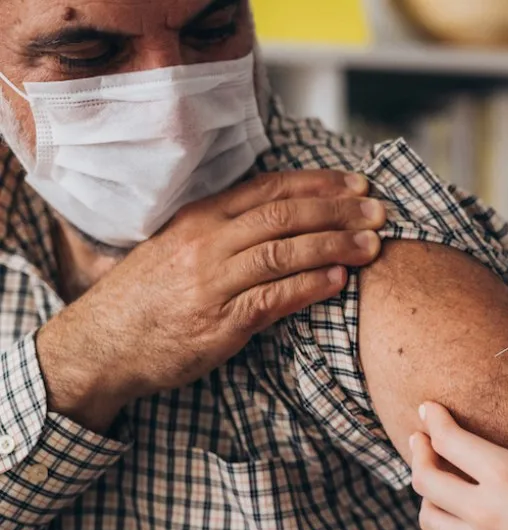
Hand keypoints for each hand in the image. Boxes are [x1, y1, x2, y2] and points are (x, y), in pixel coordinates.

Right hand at [37, 170, 384, 431]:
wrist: (103, 344)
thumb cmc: (147, 297)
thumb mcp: (178, 248)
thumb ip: (225, 232)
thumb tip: (280, 221)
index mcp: (201, 218)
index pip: (271, 189)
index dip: (320, 184)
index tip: (357, 184)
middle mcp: (208, 242)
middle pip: (286, 215)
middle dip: (339, 211)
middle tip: (380, 211)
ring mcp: (213, 282)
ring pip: (284, 252)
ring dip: (335, 246)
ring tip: (373, 246)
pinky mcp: (220, 323)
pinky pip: (273, 299)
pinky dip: (309, 287)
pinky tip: (338, 281)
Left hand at [410, 389, 507, 529]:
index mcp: (506, 476)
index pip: (448, 440)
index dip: (433, 420)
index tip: (427, 410)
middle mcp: (483, 512)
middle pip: (424, 479)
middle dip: (417, 454)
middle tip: (420, 441)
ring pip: (429, 520)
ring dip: (429, 498)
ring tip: (439, 486)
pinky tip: (468, 528)